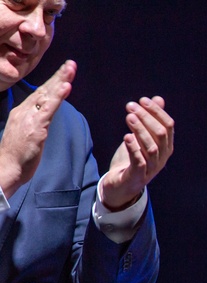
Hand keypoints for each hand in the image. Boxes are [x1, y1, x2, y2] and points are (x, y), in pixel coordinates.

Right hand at [0, 60, 75, 197]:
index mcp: (24, 112)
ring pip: (48, 96)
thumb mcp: (27, 133)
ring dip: (60, 81)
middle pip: (45, 90)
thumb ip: (35, 122)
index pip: (41, 93)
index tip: (65, 71)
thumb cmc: (18, 154)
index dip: (53, 82)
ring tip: (71, 69)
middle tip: (72, 63)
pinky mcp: (36, 127)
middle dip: (59, 75)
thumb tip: (42, 116)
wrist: (7, 167)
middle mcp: (26, 111)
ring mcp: (30, 118)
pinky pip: (49, 109)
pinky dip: (58, 97)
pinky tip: (66, 87)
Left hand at [100, 95, 173, 209]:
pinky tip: (127, 137)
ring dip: (140, 130)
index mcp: (166, 147)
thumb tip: (159, 99)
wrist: (121, 186)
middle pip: (160, 134)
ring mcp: (151, 168)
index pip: (168, 126)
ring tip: (129, 117)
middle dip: (146, 118)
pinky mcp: (137, 176)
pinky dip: (134, 149)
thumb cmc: (133, 159)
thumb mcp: (142, 137)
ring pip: (152, 147)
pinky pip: (140, 162)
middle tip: (130, 106)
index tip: (142, 100)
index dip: (157, 111)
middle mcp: (162, 157)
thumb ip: (151, 119)